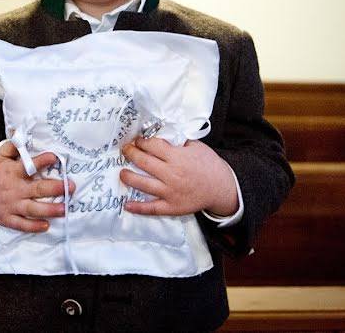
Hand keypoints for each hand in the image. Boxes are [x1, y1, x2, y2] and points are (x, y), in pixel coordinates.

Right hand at [0, 140, 73, 232]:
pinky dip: (33, 227)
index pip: (28, 165)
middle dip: (55, 189)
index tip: (54, 157)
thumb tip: (22, 130)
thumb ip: (13, 144)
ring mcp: (10, 205)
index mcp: (12, 171)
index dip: (42, 161)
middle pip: (36, 190)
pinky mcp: (7, 218)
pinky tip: (46, 226)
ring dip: (50, 210)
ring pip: (32, 209)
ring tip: (65, 209)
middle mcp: (13, 189)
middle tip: (71, 188)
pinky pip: (21, 225)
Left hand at [120, 137, 237, 216]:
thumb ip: (179, 141)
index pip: (153, 146)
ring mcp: (170, 192)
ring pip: (143, 184)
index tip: (137, 140)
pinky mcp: (171, 207)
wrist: (221, 188)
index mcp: (177, 157)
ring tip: (122, 173)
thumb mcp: (197, 146)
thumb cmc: (209, 165)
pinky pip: (152, 208)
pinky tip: (127, 205)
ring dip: (129, 177)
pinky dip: (138, 208)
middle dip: (131, 154)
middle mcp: (171, 174)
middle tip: (125, 150)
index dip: (142, 141)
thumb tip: (162, 135)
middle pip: (144, 162)